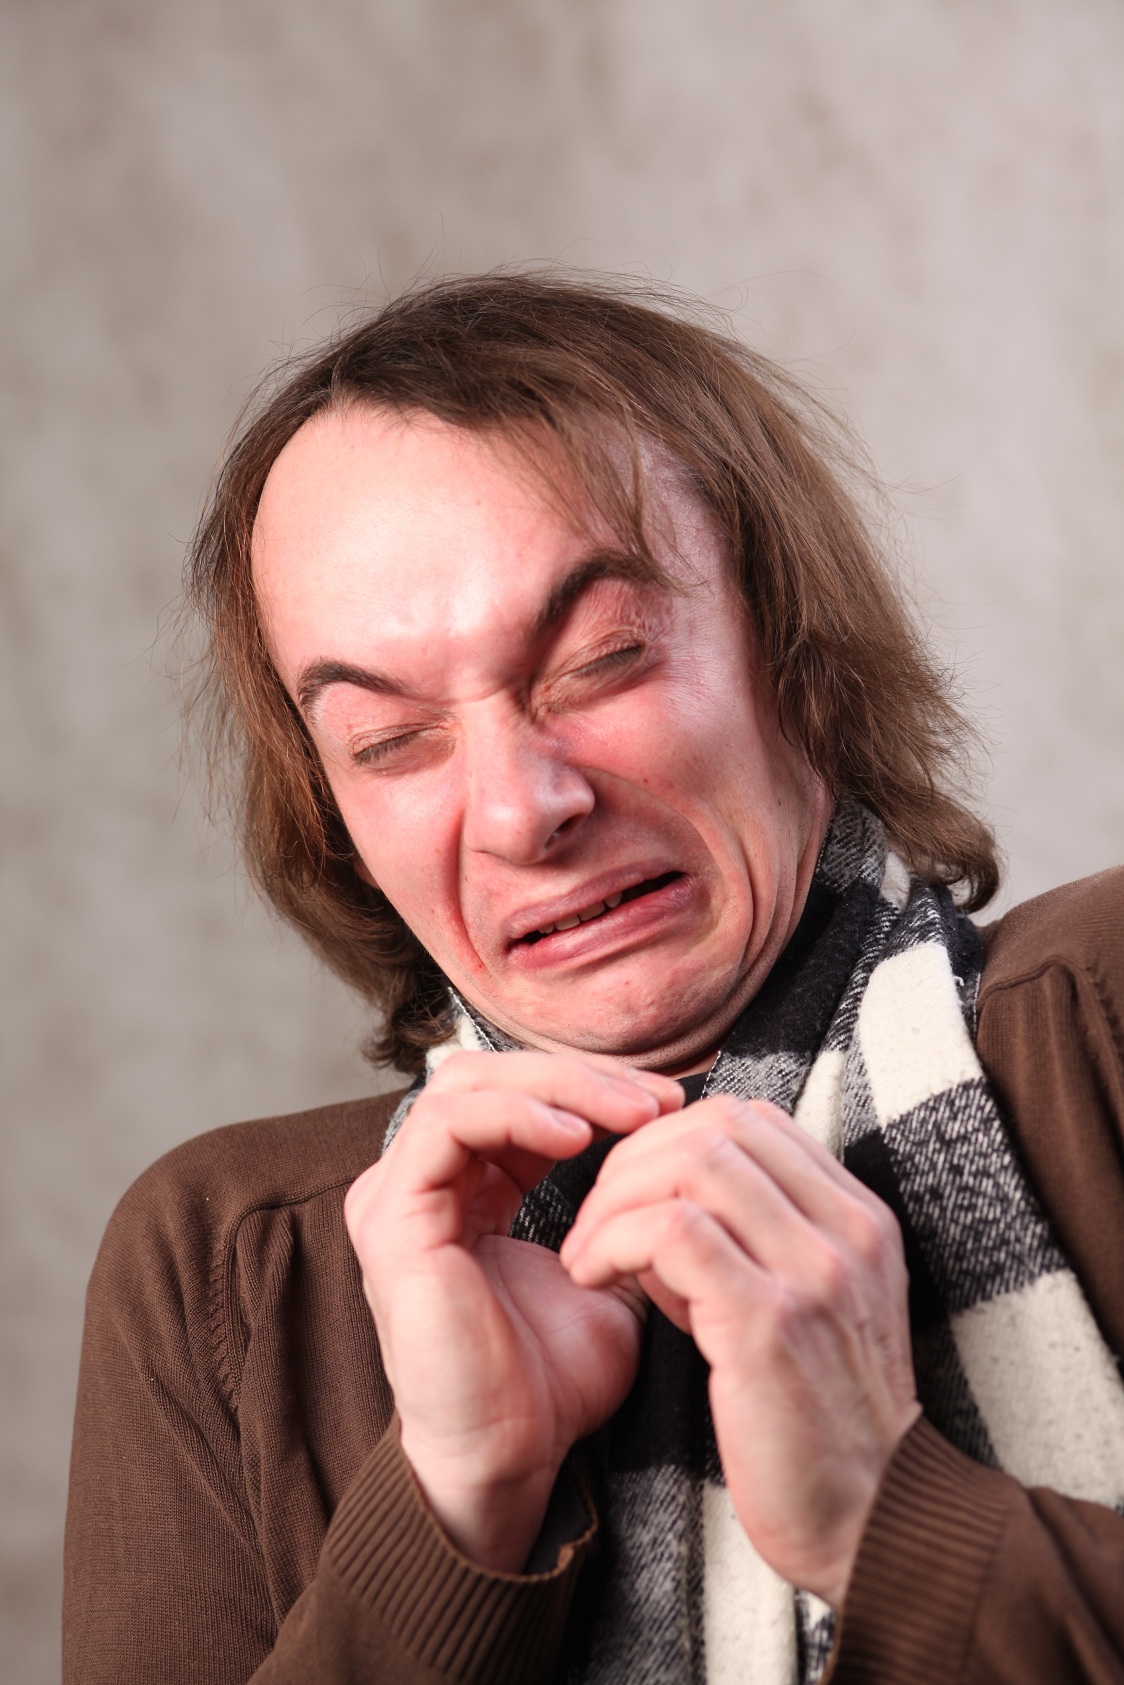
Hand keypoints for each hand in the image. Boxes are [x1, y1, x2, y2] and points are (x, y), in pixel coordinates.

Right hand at [344, 1050, 683, 1571]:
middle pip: (490, 1072)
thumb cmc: (553, 1381)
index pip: (516, 1091)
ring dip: (559, 1085)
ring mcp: (396, 1195)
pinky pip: (449, 1125)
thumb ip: (617, 1210)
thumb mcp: (603, 1271)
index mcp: (460, 1187)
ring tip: (632, 1112)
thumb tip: (674, 1153)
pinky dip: (518, 1114)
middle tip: (659, 1098)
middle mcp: (419, 1182)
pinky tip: (579, 1136)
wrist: (514, 1459)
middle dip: (581, 1075)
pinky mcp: (392, 1216)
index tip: (670, 1105)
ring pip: (469, 1083)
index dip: (593, 1085)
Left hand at [560, 1096, 920, 1607]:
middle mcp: (847, 1229)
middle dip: (633, 1160)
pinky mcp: (771, 1322)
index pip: (750, 1118)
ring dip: (615, 1198)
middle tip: (591, 1219)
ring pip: (692, 1163)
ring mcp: (815, 1271)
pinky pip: (672, 1231)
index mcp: (857, 1217)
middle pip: (716, 1126)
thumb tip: (647, 1197)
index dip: (670, 1137)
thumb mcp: (788, 1306)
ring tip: (585, 1252)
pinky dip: (614, 1240)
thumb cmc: (808, 1419)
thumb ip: (735, 1240)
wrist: (867, 1523)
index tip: (628, 1193)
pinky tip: (592, 1276)